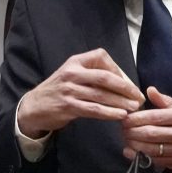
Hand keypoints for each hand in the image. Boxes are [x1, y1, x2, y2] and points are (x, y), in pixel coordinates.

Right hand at [17, 48, 144, 137]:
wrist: (33, 107)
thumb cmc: (59, 91)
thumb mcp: (72, 75)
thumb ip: (93, 75)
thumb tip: (123, 83)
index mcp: (75, 61)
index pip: (101, 57)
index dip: (117, 68)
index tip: (127, 82)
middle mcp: (72, 73)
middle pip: (105, 77)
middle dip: (125, 87)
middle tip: (138, 96)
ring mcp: (69, 89)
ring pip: (101, 95)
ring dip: (120, 102)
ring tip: (134, 108)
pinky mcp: (68, 106)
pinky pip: (93, 109)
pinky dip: (109, 113)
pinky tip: (120, 115)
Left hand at [122, 87, 171, 172]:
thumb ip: (167, 101)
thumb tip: (149, 91)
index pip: (155, 116)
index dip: (136, 118)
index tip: (125, 117)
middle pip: (150, 133)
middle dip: (131, 131)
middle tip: (122, 128)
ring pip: (150, 148)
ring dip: (133, 144)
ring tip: (126, 138)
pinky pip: (155, 160)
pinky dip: (141, 156)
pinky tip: (133, 151)